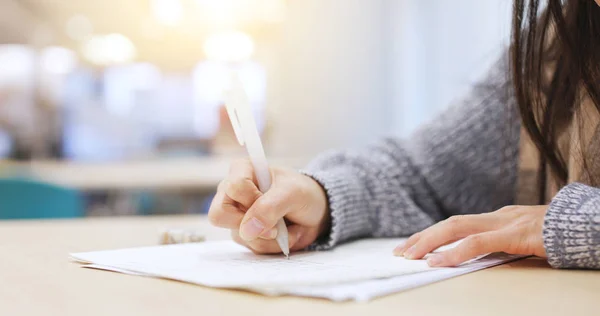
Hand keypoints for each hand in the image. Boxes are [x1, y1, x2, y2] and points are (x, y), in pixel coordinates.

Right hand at [208, 159, 329, 253]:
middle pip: (219, 215)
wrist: (315, 212)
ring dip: (269, 237)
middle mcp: (233, 193)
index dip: (252, 199)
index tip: (271, 199)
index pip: (233, 187)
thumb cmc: (303, 193)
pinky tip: (283, 235)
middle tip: (274, 222)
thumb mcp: (293, 193)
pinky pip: (251, 247)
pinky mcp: (246, 234)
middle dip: (251, 224)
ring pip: (240, 236)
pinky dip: (272, 245)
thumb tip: (247, 230)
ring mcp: (237, 215)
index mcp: (242, 170)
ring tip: (286, 227)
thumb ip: (270, 207)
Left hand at [394, 205, 547, 266]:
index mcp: (497, 218)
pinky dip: (456, 252)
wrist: (586, 225)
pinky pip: (479, 242)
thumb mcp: (525, 239)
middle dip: (422, 237)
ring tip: (411, 256)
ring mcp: (506, 223)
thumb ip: (503, 244)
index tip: (409, 247)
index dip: (431, 235)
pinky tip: (439, 261)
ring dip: (430, 242)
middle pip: (451, 223)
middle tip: (399, 252)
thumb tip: (478, 255)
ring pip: (458, 227)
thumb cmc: (559, 235)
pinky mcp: (516, 234)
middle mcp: (497, 216)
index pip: (456, 224)